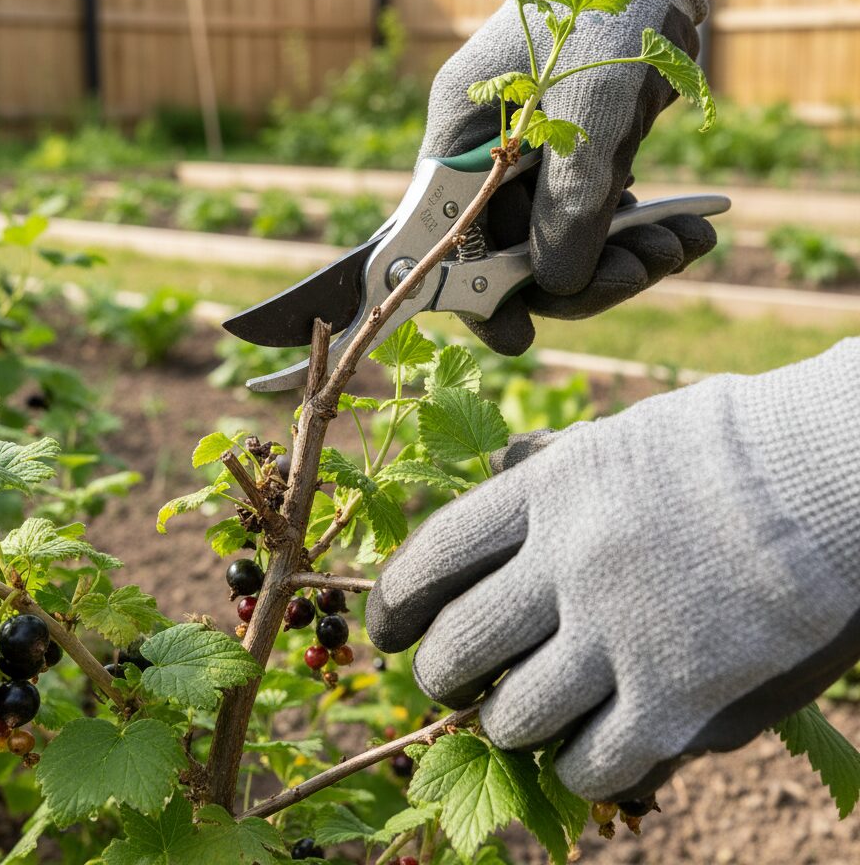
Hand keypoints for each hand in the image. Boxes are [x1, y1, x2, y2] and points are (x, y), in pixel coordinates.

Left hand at [365, 340, 859, 799]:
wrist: (827, 475)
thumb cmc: (720, 448)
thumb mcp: (614, 435)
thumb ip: (547, 462)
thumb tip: (494, 465)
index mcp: (545, 491)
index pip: (433, 557)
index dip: (395, 603)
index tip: (388, 631)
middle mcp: (568, 563)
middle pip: (459, 646)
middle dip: (440, 676)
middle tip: (447, 683)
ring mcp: (621, 632)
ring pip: (515, 715)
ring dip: (503, 724)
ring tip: (514, 716)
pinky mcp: (680, 696)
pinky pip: (593, 762)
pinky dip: (573, 768)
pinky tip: (581, 754)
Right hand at [421, 0, 738, 354]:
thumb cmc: (610, 13)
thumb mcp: (594, 110)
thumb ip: (571, 202)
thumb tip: (559, 286)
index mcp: (459, 141)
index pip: (446, 239)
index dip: (475, 295)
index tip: (517, 338)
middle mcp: (485, 160)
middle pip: (510, 254)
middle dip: (579, 276)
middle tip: (645, 272)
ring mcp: (528, 166)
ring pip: (558, 247)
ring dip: (622, 259)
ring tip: (683, 244)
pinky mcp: (571, 167)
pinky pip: (592, 224)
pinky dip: (638, 235)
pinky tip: (686, 230)